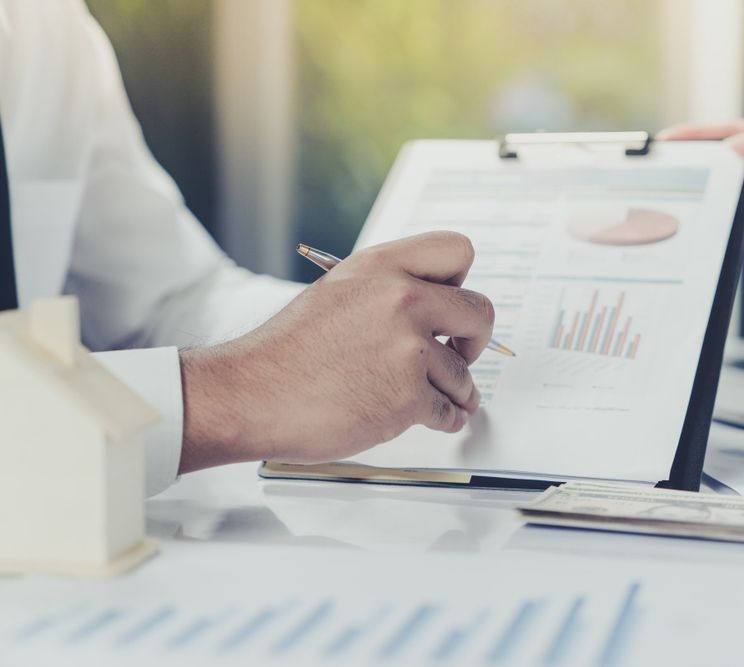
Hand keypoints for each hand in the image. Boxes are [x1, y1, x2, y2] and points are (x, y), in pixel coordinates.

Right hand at [178, 231, 495, 472]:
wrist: (251, 394)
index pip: (457, 250)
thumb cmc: (289, 352)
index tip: (451, 305)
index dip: (461, 282)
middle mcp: (401, 299)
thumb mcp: (340, 292)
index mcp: (382, 266)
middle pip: (480, 312)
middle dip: (476, 340)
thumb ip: (388, 289)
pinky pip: (450, 411)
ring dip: (457, 391)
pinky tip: (430, 417)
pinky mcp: (407, 396)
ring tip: (438, 397)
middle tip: (460, 353)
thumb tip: (436, 303)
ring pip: (463, 373)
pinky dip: (444, 419)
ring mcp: (408, 349)